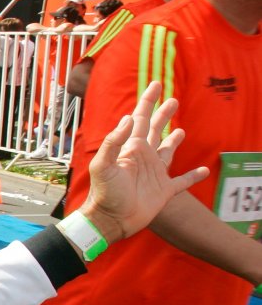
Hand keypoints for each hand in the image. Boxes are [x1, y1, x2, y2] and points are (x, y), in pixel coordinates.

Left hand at [78, 81, 204, 242]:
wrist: (111, 220)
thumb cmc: (104, 193)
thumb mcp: (103, 164)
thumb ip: (114, 141)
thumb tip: (129, 118)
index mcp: (130, 148)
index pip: (140, 119)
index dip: (147, 102)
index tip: (155, 84)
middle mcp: (143, 157)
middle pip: (156, 130)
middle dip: (163, 114)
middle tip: (173, 100)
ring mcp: (154, 174)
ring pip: (168, 152)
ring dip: (175, 140)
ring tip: (182, 130)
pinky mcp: (164, 191)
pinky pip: (182, 181)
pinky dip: (192, 176)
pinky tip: (203, 170)